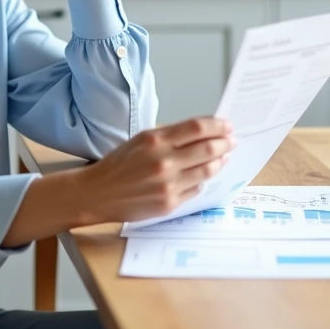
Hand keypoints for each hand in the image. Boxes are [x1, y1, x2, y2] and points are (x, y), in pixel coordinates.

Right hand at [79, 117, 235, 223]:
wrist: (98, 193)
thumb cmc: (118, 165)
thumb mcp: (141, 140)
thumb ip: (170, 136)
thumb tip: (201, 132)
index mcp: (155, 141)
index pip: (197, 128)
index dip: (217, 125)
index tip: (227, 125)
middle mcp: (164, 162)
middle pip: (208, 148)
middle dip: (225, 143)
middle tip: (232, 140)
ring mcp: (168, 184)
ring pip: (207, 170)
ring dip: (220, 161)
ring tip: (224, 156)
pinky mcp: (169, 203)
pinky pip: (196, 189)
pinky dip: (202, 180)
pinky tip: (203, 175)